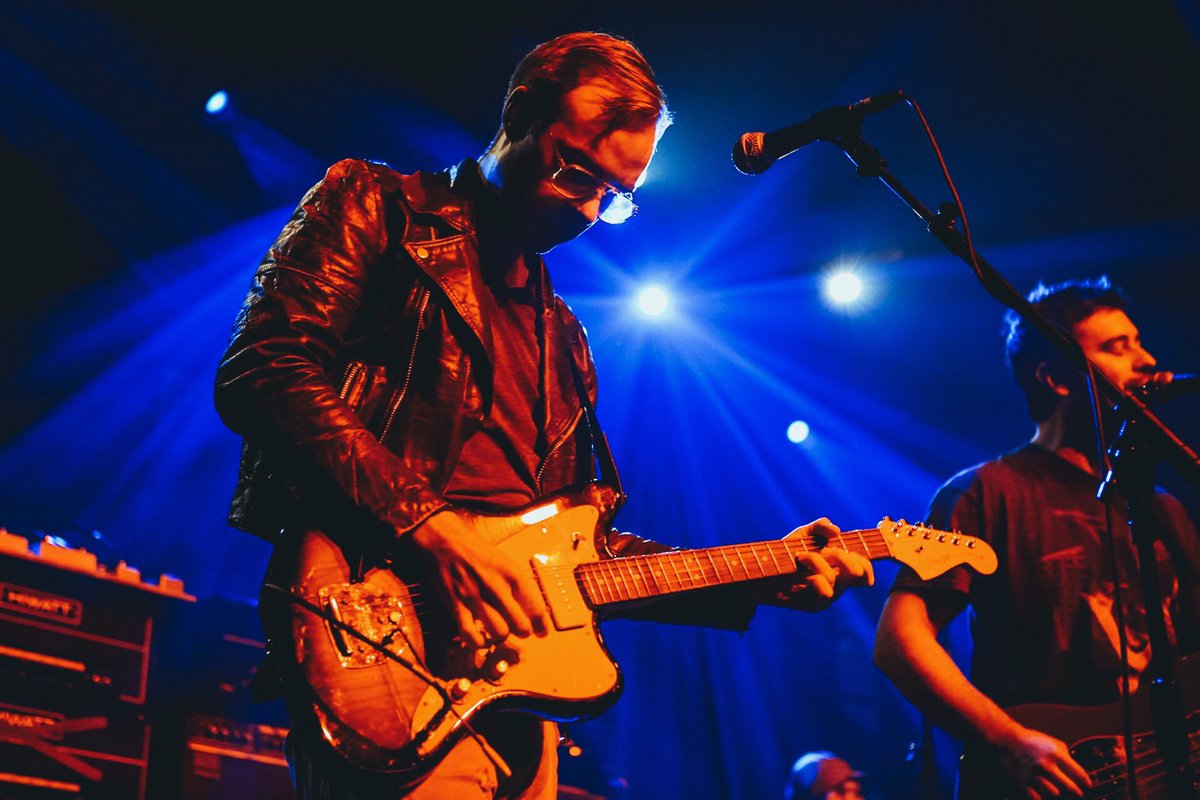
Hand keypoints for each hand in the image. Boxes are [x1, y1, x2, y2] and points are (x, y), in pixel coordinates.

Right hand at [409, 509, 549, 647]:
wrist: (443, 539)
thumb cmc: (474, 548)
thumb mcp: (504, 560)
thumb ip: (516, 583)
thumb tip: (529, 606)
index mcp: (512, 574)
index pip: (536, 608)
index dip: (542, 625)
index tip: (542, 631)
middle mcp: (497, 587)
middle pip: (521, 626)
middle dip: (524, 632)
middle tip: (521, 631)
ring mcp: (476, 598)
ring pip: (500, 633)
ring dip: (502, 635)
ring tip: (500, 630)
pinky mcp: (456, 606)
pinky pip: (471, 635)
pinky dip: (478, 642)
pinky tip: (480, 638)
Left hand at [757, 517, 874, 610]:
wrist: (761, 570)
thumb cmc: (784, 553)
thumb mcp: (802, 534)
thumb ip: (820, 526)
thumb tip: (836, 531)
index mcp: (839, 568)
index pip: (865, 570)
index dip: (865, 561)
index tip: (851, 548)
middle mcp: (837, 583)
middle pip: (859, 574)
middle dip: (844, 557)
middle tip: (826, 551)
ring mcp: (826, 595)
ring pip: (836, 578)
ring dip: (817, 561)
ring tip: (800, 555)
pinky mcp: (814, 605)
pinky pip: (826, 592)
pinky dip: (815, 577)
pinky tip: (800, 569)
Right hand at [997, 725, 1090, 798]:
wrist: (1006, 740)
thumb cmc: (1031, 740)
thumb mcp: (1052, 741)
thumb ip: (1066, 755)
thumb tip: (1076, 770)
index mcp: (1056, 754)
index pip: (1079, 774)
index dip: (1086, 782)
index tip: (1087, 785)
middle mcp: (1046, 765)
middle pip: (1070, 788)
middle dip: (1077, 793)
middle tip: (1078, 794)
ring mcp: (1034, 775)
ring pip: (1056, 794)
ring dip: (1059, 795)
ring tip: (1060, 792)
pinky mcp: (1024, 783)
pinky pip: (1038, 798)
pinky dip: (1044, 798)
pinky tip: (1045, 794)